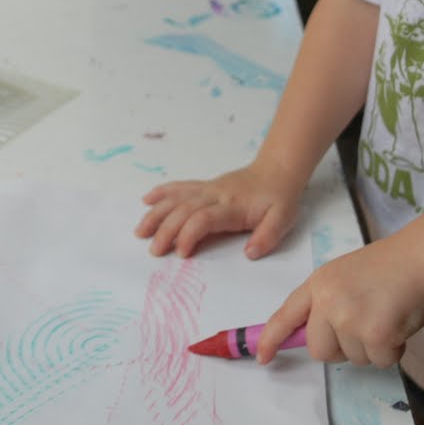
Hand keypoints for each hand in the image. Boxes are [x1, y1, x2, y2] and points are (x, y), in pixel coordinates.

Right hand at [135, 164, 301, 258]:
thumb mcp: (283, 219)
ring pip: (176, 198)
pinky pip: (180, 187)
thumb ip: (267, 237)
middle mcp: (215, 195)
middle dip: (166, 230)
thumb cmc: (279, 198)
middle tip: (154, 251)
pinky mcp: (205, 186)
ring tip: (140, 231)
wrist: (278, 170)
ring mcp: (208, 189)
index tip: (182, 254)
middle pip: (183, 210)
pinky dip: (162, 192)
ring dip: (156, 213)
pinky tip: (147, 200)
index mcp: (232, 207)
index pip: (204, 219)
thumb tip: (249, 253)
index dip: (189, 235)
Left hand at [255, 233, 423, 366]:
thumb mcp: (343, 276)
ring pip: (354, 358)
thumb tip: (319, 336)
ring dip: (372, 348)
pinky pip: (380, 361)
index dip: (271, 339)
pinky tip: (399, 326)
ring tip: (387, 318)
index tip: (263, 357)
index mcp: (318, 285)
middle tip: (363, 331)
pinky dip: (392, 351)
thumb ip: (327, 303)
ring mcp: (350, 320)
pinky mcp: (375, 335)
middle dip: (340, 350)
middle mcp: (328, 303)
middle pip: (320, 351)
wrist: (419, 259)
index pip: (286, 316)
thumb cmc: (388, 266)